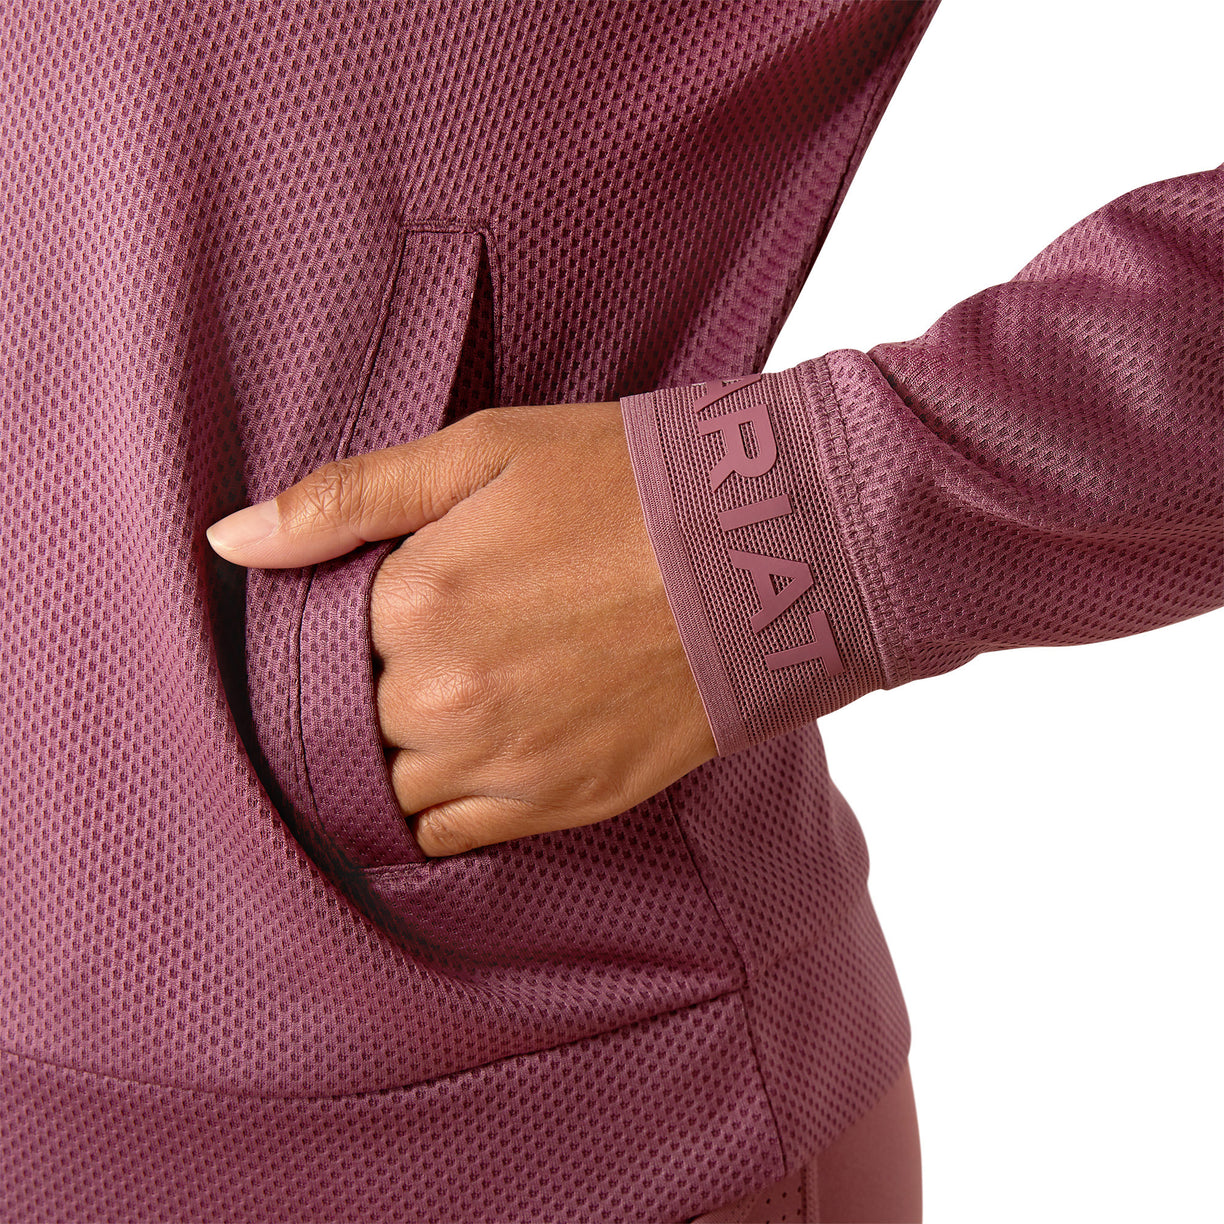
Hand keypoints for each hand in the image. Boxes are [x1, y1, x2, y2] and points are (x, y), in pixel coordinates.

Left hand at [206, 402, 717, 856]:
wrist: (768, 553)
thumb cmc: (629, 486)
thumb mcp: (484, 451)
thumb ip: (347, 499)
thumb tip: (231, 542)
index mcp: (412, 601)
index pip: (315, 646)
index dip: (344, 623)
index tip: (389, 602)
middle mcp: (444, 697)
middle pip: (352, 721)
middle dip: (372, 688)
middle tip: (439, 642)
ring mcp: (503, 761)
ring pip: (392, 785)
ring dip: (404, 749)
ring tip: (460, 695)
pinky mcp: (560, 802)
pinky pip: (452, 834)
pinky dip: (443, 805)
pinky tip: (476, 755)